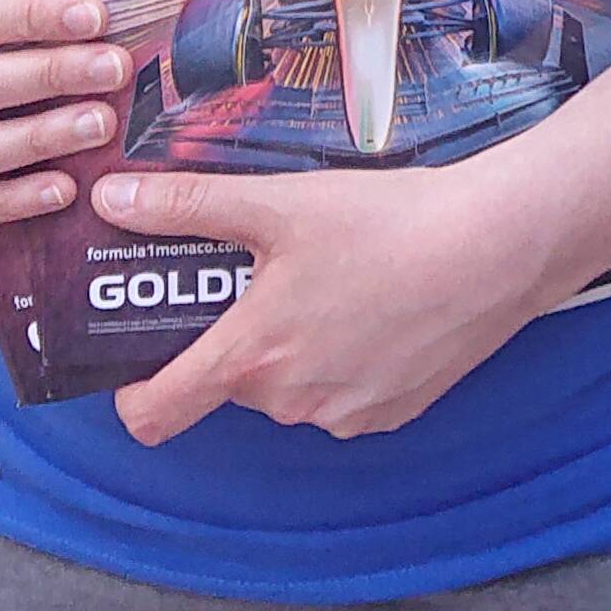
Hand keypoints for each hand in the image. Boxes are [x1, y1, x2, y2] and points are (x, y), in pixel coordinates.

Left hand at [91, 157, 567, 445]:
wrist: (499, 246)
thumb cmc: (391, 223)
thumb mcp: (278, 203)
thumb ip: (186, 205)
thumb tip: (111, 196)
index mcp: (251, 355)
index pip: (155, 415)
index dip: (134, 393)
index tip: (139, 360)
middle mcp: (291, 402)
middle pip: (232, 383)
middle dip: (239, 337)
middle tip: (267, 276)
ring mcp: (344, 414)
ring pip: (289, 389)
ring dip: (295, 349)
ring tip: (334, 282)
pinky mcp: (393, 413)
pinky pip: (341, 396)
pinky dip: (344, 361)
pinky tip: (377, 308)